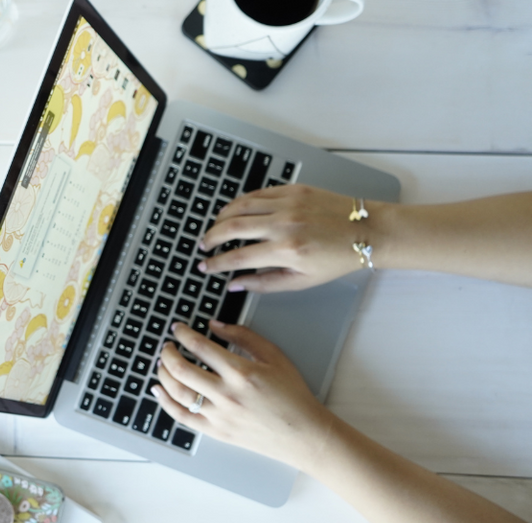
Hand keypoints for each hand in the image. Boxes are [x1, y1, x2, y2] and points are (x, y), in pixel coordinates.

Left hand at [150, 321, 334, 470]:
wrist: (303, 434)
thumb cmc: (292, 395)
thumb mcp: (274, 356)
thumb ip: (243, 336)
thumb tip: (214, 325)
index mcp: (241, 372)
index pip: (200, 347)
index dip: (183, 334)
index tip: (177, 329)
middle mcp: (226, 394)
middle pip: (181, 369)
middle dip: (167, 353)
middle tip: (167, 345)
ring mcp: (219, 416)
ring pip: (177, 392)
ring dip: (163, 374)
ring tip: (162, 364)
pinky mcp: (215, 432)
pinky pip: (181, 417)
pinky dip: (165, 402)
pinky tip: (159, 390)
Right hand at [200, 184, 370, 292]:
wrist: (366, 231)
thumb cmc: (337, 258)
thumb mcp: (302, 281)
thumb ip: (264, 284)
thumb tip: (236, 285)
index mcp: (286, 250)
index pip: (238, 257)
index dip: (216, 263)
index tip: (205, 266)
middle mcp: (284, 224)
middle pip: (232, 228)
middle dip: (211, 238)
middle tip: (203, 246)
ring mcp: (288, 204)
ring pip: (240, 206)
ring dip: (221, 218)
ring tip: (214, 228)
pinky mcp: (293, 190)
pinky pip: (257, 193)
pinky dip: (240, 202)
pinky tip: (233, 211)